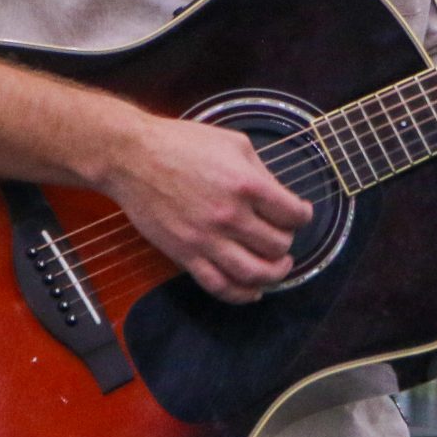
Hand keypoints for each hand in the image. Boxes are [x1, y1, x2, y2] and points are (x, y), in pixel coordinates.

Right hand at [99, 113, 314, 303]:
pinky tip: (252, 290)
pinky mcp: (185, 254)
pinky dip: (241, 294)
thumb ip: (260, 171)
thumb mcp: (233, 142)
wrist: (133, 158)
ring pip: (254, 274)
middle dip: (287, 242)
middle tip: (282, 235)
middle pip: (278, 246)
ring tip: (278, 267)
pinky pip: (219, 286)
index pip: (292, 214)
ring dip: (274, 274)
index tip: (300, 213)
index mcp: (246, 184)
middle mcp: (230, 216)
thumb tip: (278, 194)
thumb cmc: (180, 143)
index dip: (303, 215)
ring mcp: (207, 239)